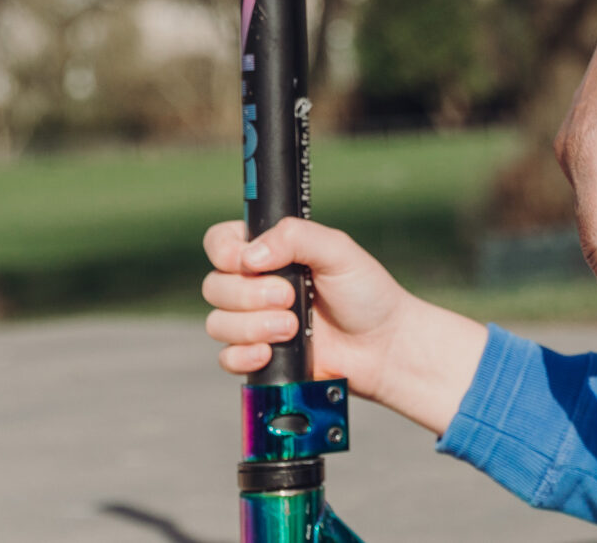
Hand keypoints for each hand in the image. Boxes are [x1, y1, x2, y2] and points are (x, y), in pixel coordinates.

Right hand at [200, 216, 487, 436]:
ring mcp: (253, 323)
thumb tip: (251, 255)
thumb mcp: (339, 251)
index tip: (251, 262)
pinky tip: (270, 353)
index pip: (219, 243)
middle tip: (291, 298)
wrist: (382, 346)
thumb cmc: (366, 293)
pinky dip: (243, 356)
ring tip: (293, 328)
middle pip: (213, 286)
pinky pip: (226, 358)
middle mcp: (255, 285)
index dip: (225, 252)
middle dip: (250, 294)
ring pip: (217, 323)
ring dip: (253, 326)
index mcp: (271, 253)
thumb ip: (297, 237)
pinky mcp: (257, 357)